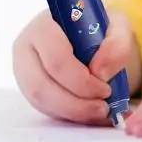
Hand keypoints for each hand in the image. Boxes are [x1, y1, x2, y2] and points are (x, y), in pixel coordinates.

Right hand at [13, 8, 141, 123]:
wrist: (90, 32)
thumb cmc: (99, 26)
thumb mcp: (117, 25)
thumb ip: (116, 43)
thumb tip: (100, 72)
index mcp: (43, 26)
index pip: (56, 59)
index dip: (80, 80)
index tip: (105, 89)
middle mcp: (26, 49)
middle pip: (42, 86)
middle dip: (75, 103)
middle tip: (103, 108)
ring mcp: (24, 72)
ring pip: (41, 102)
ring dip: (72, 112)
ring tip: (99, 111)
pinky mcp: (31, 90)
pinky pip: (45, 109)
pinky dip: (70, 116)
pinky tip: (90, 113)